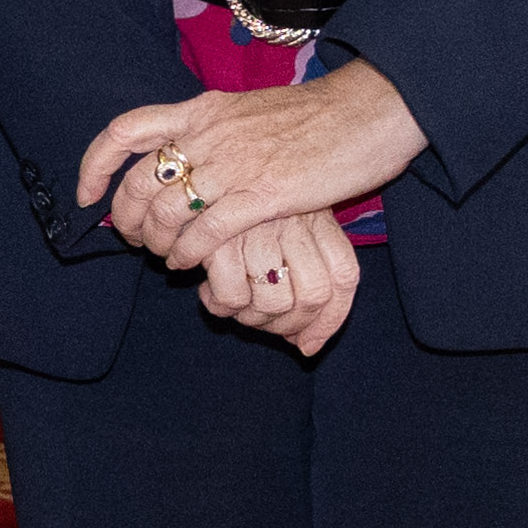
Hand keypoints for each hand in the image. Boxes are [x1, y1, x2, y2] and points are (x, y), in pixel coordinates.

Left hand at [80, 62, 424, 265]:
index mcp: (203, 108)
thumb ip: (212, 129)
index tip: (87, 195)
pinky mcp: (262, 195)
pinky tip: (189, 265)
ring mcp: (234, 164)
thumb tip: (184, 152)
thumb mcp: (248, 110)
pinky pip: (204, 232)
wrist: (369, 111)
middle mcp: (209, 133)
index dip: (95, 166)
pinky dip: (187, 254)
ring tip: (166, 257)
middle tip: (132, 239)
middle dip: (126, 218)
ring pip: (166, 211)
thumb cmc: (316, 116)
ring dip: (157, 243)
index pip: (126, 131)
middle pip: (138, 181)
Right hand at [195, 204, 363, 354]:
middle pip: (313, 296)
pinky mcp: (219, 239)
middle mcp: (293, 221)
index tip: (306, 343)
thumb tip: (306, 348)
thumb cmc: (235, 215)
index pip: (344, 276)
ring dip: (253, 319)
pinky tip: (209, 291)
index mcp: (315, 217)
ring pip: (274, 303)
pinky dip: (222, 306)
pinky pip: (233, 297)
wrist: (184, 179)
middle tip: (262, 322)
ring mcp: (259, 230)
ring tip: (235, 306)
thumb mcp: (280, 232)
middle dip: (288, 325)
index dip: (330, 319)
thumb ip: (303, 283)